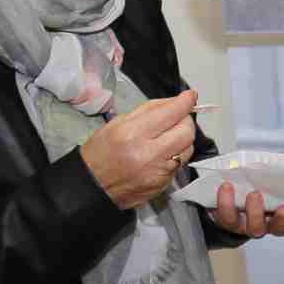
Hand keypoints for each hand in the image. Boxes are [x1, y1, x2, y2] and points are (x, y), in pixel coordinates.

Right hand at [80, 91, 208, 209]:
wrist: (93, 187)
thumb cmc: (101, 153)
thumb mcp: (117, 123)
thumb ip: (148, 111)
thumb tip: (174, 103)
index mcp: (132, 134)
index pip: (171, 113)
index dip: (184, 102)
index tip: (190, 96)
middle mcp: (148, 154)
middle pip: (186, 131)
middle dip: (185, 120)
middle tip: (177, 118)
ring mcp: (158, 172)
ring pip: (188, 148)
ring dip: (183, 138)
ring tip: (168, 136)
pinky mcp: (163, 184)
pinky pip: (180, 164)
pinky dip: (176, 155)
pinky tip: (162, 153)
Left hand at [212, 137, 283, 238]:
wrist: (231, 179)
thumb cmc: (263, 175)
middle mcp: (272, 220)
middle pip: (282, 229)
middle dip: (283, 221)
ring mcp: (250, 223)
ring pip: (255, 228)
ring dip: (255, 213)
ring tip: (254, 194)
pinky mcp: (229, 220)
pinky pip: (228, 218)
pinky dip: (227, 203)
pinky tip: (227, 187)